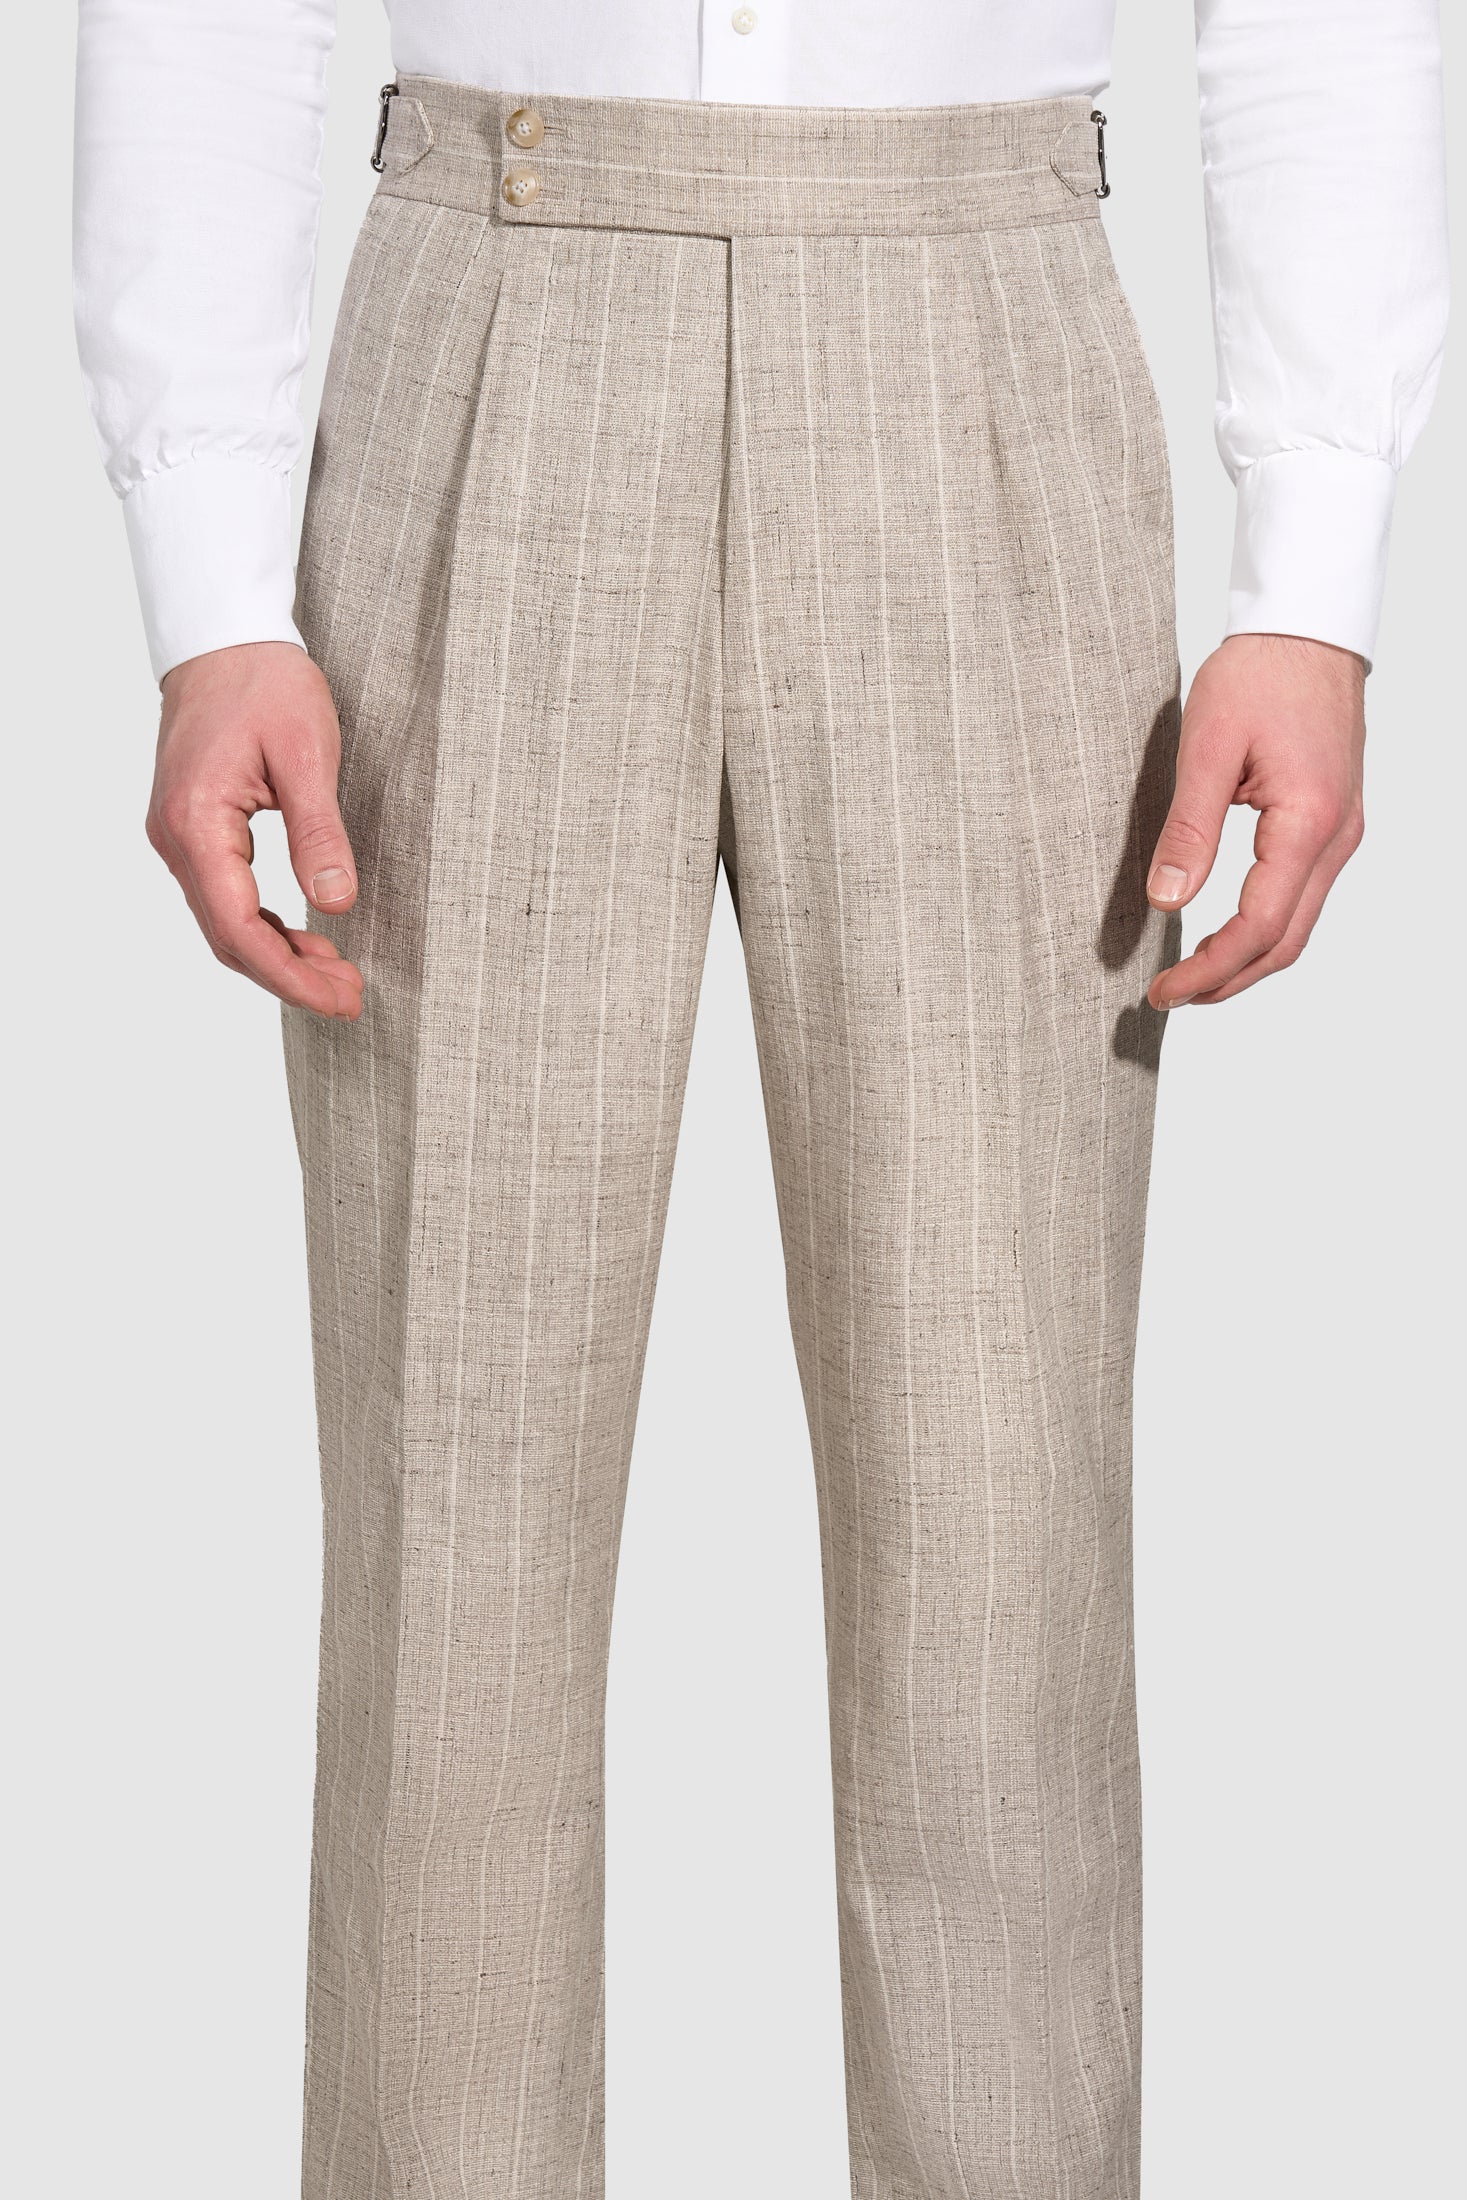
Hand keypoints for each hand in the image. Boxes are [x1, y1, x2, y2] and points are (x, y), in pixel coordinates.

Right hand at [146, 641, 363, 1020]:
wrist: (224, 637)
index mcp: (197, 822)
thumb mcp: (307, 755)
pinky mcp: (193, 830)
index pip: (239, 927)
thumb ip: (320, 834)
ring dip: (278, 955)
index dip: (290, 974)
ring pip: (224, 924)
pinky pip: (224, 897)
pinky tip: (306, 937)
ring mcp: (178, 836)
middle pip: (228, 938)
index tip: (339, 996)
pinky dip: (264, 926)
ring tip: (337, 974)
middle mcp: (175, 838)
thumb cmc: (264, 682)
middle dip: (289, 976)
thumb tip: (337, 903)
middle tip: (350, 998)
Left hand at [1145, 633, 1365, 1008]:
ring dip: (1246, 960)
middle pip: (1285, 943)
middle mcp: (1336, 837)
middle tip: (1169, 995)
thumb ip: (1188, 830)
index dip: (1209, 969)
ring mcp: (1341, 833)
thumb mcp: (1207, 748)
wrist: (1307, 627)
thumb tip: (1166, 900)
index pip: (1258, 928)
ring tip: (1191, 976)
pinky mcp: (1332, 824)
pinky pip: (1301, 896)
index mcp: (1307, 823)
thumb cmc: (1259, 674)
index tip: (1162, 989)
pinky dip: (1264, 929)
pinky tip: (1224, 933)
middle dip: (1227, 979)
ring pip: (1297, 926)